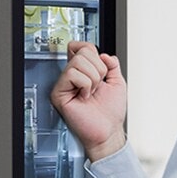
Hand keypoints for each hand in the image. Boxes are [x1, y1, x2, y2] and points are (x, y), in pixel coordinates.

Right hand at [50, 41, 126, 161]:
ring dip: (93, 78)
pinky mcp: (59, 93)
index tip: (101, 65)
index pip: (82, 47)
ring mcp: (65, 84)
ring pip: (78, 61)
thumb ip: (112, 64)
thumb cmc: (111, 112)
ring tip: (91, 92)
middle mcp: (73, 76)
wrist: (108, 130)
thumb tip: (103, 54)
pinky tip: (84, 96)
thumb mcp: (117, 81)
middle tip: (98, 85)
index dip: (92, 50)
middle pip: (82, 51)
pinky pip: (72, 74)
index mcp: (85, 71)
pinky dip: (85, 85)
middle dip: (99, 68)